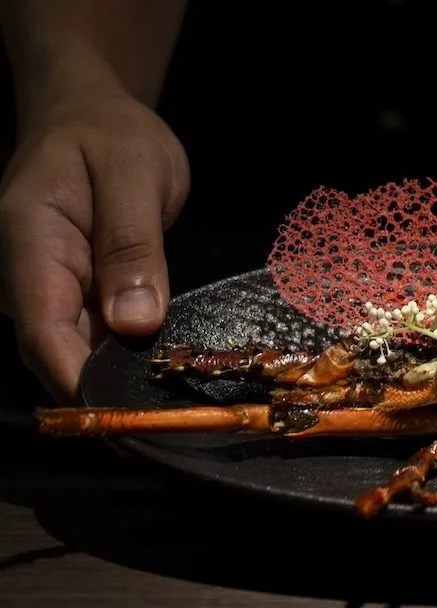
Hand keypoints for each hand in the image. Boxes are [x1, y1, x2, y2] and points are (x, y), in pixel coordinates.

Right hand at [0, 91, 189, 403]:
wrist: (90, 115)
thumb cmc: (110, 134)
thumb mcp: (134, 174)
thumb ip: (133, 246)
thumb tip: (135, 324)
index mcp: (29, 243)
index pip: (44, 333)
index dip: (82, 385)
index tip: (129, 421)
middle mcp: (25, 276)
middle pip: (58, 356)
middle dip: (109, 396)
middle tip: (173, 429)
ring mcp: (46, 289)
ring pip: (77, 353)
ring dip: (120, 383)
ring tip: (177, 415)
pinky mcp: (71, 296)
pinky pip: (95, 339)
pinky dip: (127, 360)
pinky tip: (165, 379)